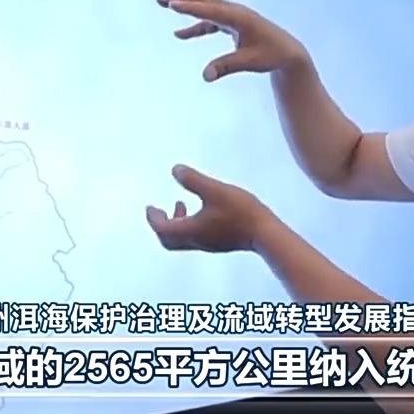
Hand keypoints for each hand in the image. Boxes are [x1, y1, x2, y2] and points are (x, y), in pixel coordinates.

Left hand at [146, 165, 277, 252]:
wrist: (265, 233)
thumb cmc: (240, 211)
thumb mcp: (214, 189)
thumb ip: (193, 180)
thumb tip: (175, 169)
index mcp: (190, 230)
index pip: (162, 228)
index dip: (153, 218)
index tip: (149, 207)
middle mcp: (196, 241)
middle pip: (168, 240)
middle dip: (160, 224)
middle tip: (157, 210)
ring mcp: (208, 244)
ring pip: (182, 239)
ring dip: (175, 222)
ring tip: (180, 204)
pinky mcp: (219, 242)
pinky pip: (195, 237)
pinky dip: (189, 224)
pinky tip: (202, 210)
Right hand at [156, 0, 309, 80]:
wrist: (287, 52)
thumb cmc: (271, 56)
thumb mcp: (250, 62)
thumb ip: (227, 67)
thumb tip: (205, 76)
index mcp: (240, 18)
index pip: (211, 11)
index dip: (190, 9)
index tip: (171, 5)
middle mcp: (235, 12)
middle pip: (203, 0)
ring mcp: (232, 16)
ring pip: (203, 6)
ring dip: (183, 3)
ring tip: (160, 1)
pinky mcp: (231, 23)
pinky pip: (208, 21)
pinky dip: (194, 26)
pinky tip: (179, 35)